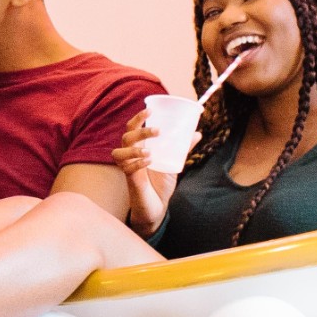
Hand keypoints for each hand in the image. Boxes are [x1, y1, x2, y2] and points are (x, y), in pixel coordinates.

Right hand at [109, 111, 177, 236]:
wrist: (157, 207)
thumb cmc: (161, 183)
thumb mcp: (173, 162)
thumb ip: (182, 148)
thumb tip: (197, 133)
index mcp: (138, 147)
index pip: (132, 128)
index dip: (138, 118)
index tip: (150, 109)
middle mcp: (130, 155)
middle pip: (126, 137)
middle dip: (141, 132)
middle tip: (158, 131)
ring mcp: (127, 167)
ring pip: (120, 152)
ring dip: (135, 149)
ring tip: (150, 152)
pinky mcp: (130, 180)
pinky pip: (127, 168)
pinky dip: (137, 164)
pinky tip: (148, 163)